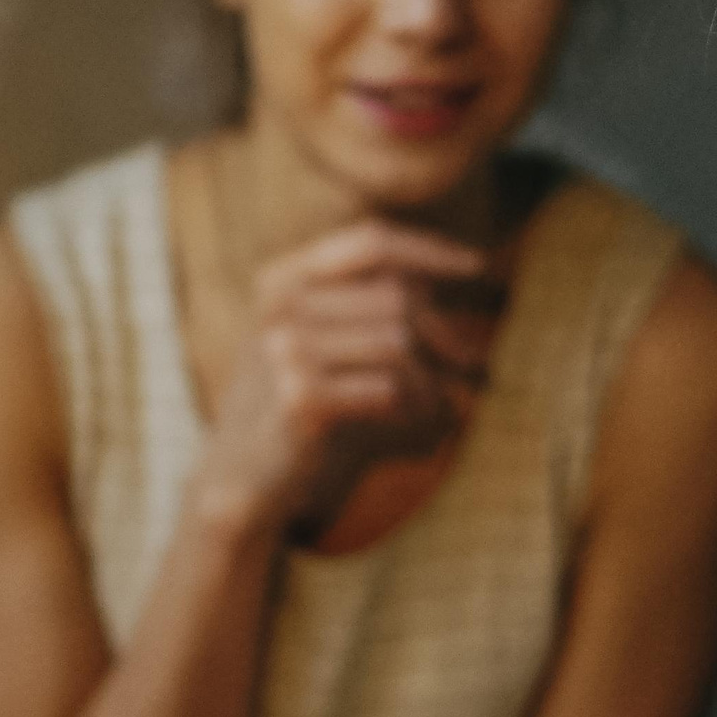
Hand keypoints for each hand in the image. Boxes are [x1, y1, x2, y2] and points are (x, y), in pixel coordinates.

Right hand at [197, 220, 495, 535]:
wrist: (240, 474)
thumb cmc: (299, 401)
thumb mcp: (322, 337)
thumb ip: (369, 301)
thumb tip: (452, 275)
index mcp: (285, 278)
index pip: (372, 242)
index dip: (429, 250)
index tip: (476, 267)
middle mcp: (280, 305)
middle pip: (396, 296)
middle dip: (445, 333)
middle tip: (467, 367)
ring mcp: (284, 350)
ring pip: (398, 341)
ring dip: (430, 378)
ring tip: (431, 402)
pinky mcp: (299, 398)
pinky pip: (386, 386)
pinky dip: (411, 405)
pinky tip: (407, 419)